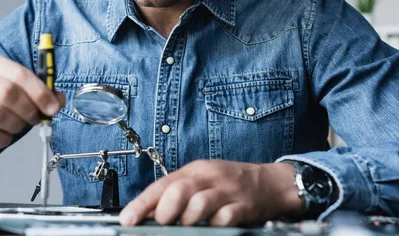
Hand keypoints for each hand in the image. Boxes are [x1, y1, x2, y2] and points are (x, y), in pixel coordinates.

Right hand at [0, 51, 64, 148]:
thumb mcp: (6, 86)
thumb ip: (34, 90)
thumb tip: (58, 101)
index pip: (20, 74)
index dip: (40, 92)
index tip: (53, 107)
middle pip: (9, 93)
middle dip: (29, 110)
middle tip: (35, 120)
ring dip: (16, 125)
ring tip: (18, 127)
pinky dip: (2, 139)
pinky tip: (3, 137)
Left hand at [120, 160, 302, 226]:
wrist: (270, 183)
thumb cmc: (230, 184)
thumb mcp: (201, 181)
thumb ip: (175, 193)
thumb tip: (147, 212)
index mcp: (195, 170)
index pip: (162, 185)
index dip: (141, 204)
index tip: (127, 220)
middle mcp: (209, 177)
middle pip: (178, 191)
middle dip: (165, 212)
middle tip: (163, 224)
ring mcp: (227, 192)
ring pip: (198, 205)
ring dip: (187, 220)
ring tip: (187, 226)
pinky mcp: (243, 208)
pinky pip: (224, 219)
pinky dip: (214, 226)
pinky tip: (212, 227)